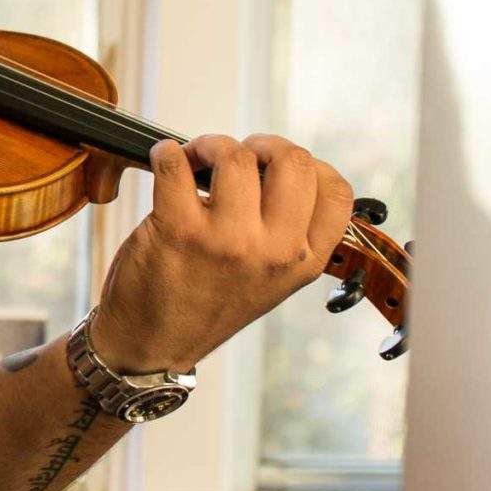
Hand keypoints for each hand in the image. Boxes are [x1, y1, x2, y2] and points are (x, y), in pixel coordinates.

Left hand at [91, 133, 355, 372]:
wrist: (153, 344)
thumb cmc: (208, 303)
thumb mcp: (271, 278)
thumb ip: (287, 231)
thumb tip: (279, 166)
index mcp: (305, 261)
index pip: (337, 191)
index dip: (308, 165)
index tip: (278, 168)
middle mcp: (274, 251)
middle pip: (292, 160)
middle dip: (261, 146)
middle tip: (234, 159)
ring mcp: (227, 240)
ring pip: (235, 156)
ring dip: (210, 146)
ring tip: (195, 161)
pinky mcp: (178, 230)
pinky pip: (176, 163)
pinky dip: (166, 152)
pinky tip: (166, 162)